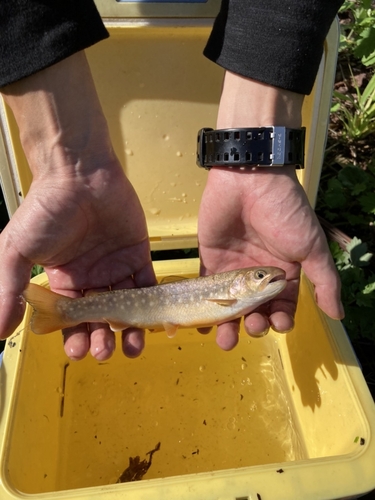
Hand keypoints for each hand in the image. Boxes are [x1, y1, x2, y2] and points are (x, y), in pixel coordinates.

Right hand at [0, 52, 155, 359]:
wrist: (78, 174)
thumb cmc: (45, 210)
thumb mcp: (17, 251)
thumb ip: (9, 290)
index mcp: (62, 280)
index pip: (70, 319)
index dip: (74, 338)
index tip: (79, 351)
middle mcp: (90, 278)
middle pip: (99, 318)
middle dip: (101, 338)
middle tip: (104, 351)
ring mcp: (115, 268)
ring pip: (125, 308)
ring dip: (128, 330)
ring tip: (130, 346)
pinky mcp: (138, 256)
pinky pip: (147, 286)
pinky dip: (150, 306)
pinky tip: (150, 323)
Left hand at [197, 71, 342, 349]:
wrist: (248, 178)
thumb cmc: (284, 212)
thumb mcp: (311, 247)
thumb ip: (325, 281)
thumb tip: (338, 315)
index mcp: (283, 272)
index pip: (283, 305)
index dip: (281, 319)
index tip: (278, 325)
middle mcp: (258, 274)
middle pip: (255, 309)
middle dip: (254, 323)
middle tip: (253, 326)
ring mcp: (233, 268)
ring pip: (230, 305)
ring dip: (228, 324)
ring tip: (225, 338)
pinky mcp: (210, 260)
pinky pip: (206, 289)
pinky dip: (203, 308)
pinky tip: (200, 325)